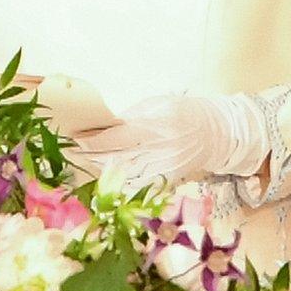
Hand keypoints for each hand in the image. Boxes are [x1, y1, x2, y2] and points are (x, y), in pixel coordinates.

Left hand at [75, 93, 268, 186]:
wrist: (217, 133)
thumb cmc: (184, 113)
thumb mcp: (157, 105)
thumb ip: (131, 117)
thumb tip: (103, 126)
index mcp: (156, 126)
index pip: (115, 137)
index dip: (92, 140)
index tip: (76, 137)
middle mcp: (159, 150)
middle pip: (116, 158)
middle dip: (91, 156)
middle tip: (72, 152)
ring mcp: (163, 167)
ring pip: (124, 174)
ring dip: (101, 169)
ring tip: (85, 162)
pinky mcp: (166, 179)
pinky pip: (137, 186)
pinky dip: (120, 182)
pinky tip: (107, 176)